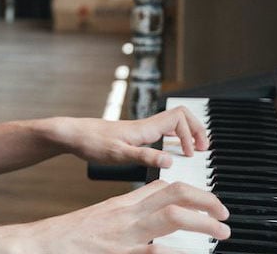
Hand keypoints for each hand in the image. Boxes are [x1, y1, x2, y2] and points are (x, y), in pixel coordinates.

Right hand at [15, 180, 229, 252]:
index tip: (211, 202)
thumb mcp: (102, 220)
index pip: (164, 187)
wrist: (38, 244)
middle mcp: (126, 215)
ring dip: (203, 223)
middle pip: (174, 194)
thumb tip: (153, 219)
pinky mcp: (117, 253)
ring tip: (222, 232)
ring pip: (172, 217)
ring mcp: (123, 235)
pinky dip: (177, 252)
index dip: (193, 191)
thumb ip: (128, 216)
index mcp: (122, 205)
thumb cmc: (70, 237)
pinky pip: (153, 250)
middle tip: (224, 214)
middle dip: (206, 201)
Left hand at [47, 107, 209, 167]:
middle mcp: (145, 126)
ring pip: (172, 123)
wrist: (73, 135)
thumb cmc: (92, 143)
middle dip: (196, 129)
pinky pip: (161, 132)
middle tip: (203, 147)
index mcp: (146, 128)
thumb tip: (170, 160)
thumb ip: (145, 157)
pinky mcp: (133, 135)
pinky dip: (173, 138)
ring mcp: (140, 130)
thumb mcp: (119, 155)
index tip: (191, 154)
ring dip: (186, 132)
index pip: (180, 118)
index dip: (191, 133)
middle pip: (181, 116)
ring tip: (193, 149)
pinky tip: (170, 150)